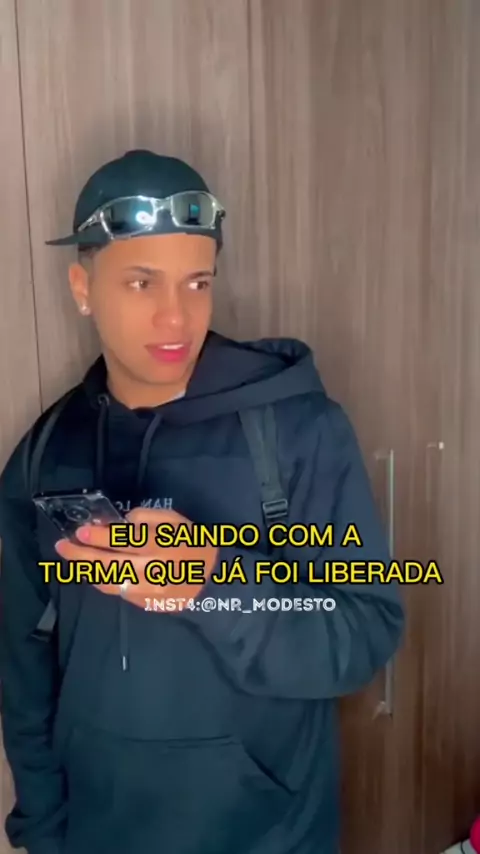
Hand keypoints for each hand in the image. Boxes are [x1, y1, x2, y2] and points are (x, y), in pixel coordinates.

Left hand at [54, 507, 218, 609]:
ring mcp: (147, 591)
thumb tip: (125, 521)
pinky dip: (103, 581)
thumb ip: (151, 518)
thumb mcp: (177, 522)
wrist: (213, 580)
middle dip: (81, 554)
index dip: (98, 536)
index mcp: (160, 546)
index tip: (81, 530)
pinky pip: (118, 592)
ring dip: (87, 570)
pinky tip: (94, 571)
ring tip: (74, 558)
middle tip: (63, 546)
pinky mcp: (146, 604)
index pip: (122, 540)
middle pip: (108, 563)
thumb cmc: (193, 544)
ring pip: (109, 581)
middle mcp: (151, 570)